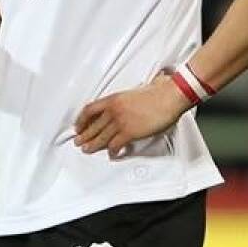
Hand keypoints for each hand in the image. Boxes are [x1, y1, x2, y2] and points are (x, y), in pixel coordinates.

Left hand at [74, 75, 188, 157]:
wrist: (169, 96)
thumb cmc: (158, 91)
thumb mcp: (134, 91)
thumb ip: (127, 98)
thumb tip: (129, 101)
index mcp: (113, 99)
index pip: (89, 110)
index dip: (81, 120)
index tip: (78, 126)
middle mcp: (113, 110)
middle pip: (93, 126)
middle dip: (84, 136)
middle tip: (79, 142)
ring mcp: (120, 122)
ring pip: (100, 137)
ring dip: (93, 145)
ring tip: (87, 150)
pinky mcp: (129, 132)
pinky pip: (115, 145)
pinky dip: (112, 152)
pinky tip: (111, 155)